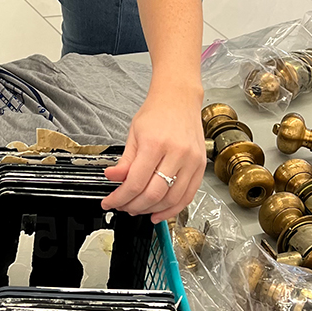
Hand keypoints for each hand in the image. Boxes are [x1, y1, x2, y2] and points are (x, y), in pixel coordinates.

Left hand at [101, 89, 205, 222]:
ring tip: (139, 209)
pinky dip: (173, 208)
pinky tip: (160, 211)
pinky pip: (188, 196)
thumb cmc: (157, 113)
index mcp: (155, 144)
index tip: (111, 202)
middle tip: (123, 207)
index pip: (135, 182)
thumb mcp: (134, 134)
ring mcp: (191, 161)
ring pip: (172, 199)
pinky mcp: (200, 166)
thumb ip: (125, 161)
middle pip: (154, 194)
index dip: (120, 198)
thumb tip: (113, 178)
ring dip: (152, 210)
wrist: (179, 99)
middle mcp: (177, 153)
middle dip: (135, 206)